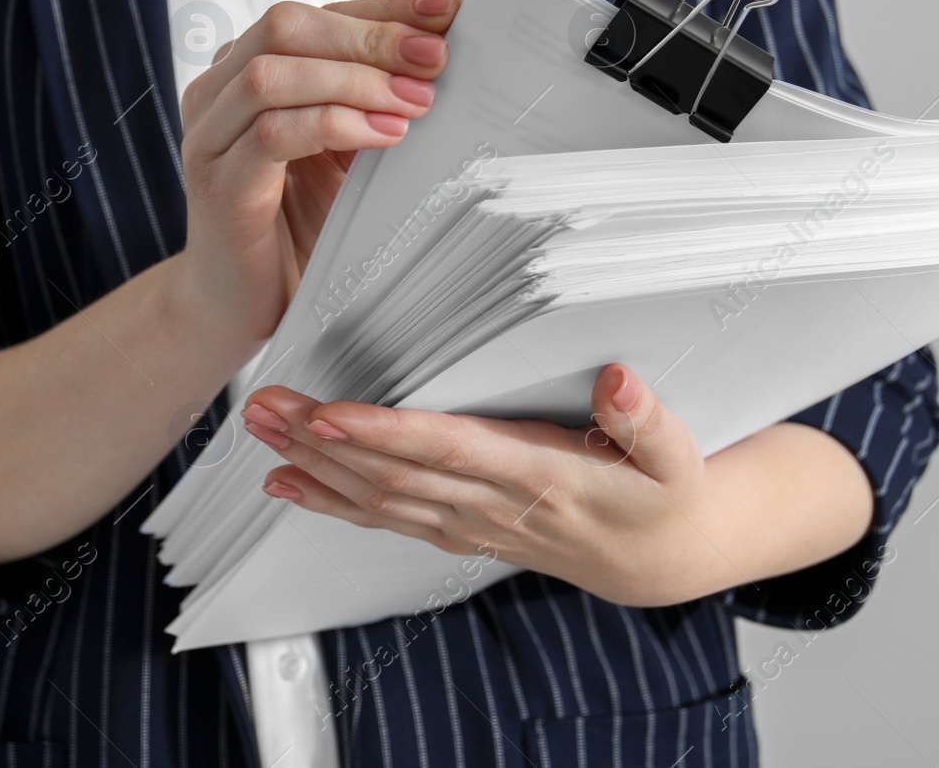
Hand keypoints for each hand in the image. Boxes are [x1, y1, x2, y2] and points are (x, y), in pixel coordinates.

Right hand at [170, 0, 459, 347]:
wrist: (241, 306)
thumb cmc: (298, 227)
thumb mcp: (346, 153)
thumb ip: (372, 104)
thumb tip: (443, 61)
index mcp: (247, 71)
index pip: (317, 15)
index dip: (382, 8)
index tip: (446, 10)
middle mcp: (219, 93)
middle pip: (286, 27)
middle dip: (370, 35)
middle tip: (435, 58)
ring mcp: (211, 137)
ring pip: (273, 73)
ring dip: (355, 80)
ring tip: (416, 101)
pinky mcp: (220, 184)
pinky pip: (273, 135)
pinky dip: (334, 124)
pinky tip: (383, 137)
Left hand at [240, 364, 739, 608]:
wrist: (658, 558)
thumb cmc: (664, 496)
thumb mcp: (678, 458)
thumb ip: (649, 420)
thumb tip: (620, 380)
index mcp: (540, 477)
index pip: (448, 450)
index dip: (384, 435)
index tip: (329, 414)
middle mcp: (493, 506)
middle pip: (393, 475)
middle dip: (321, 443)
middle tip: (264, 407)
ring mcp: (470, 523)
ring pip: (378, 499)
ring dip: (313, 467)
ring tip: (260, 430)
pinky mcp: (458, 529)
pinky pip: (385, 518)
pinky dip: (332, 502)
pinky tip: (288, 481)